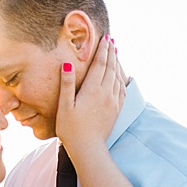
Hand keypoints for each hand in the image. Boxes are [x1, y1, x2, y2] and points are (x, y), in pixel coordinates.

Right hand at [54, 34, 124, 159]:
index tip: (105, 38)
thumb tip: (66, 64)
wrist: (89, 148)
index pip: (100, 64)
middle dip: (110, 52)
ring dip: (117, 63)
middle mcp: (106, 93)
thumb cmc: (71, 129)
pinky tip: (119, 75)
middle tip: (111, 40)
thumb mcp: (65, 106)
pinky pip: (121, 88)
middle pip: (110, 67)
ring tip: (115, 52)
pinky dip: (121, 77)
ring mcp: (113, 101)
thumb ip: (66, 84)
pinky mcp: (116, 109)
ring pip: (117, 76)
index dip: (102, 50)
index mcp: (93, 89)